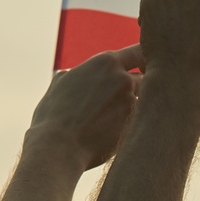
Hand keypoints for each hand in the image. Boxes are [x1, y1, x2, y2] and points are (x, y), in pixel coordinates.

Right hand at [29, 45, 143, 170]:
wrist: (57, 148)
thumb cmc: (53, 117)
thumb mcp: (59, 85)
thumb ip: (74, 75)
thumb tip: (70, 73)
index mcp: (106, 63)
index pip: (138, 52)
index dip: (143, 60)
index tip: (143, 67)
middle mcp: (124, 79)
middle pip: (146, 78)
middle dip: (140, 88)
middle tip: (127, 101)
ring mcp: (132, 103)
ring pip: (145, 101)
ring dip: (138, 107)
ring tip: (117, 120)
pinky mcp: (135, 126)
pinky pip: (141, 121)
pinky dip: (134, 125)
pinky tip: (117, 135)